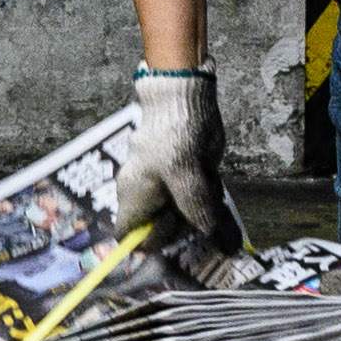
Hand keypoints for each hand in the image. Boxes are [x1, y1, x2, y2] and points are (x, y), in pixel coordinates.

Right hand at [124, 68, 244, 256]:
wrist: (183, 96)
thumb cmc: (175, 136)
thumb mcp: (186, 177)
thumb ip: (195, 210)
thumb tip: (208, 236)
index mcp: (133, 197)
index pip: (129, 237)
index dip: (150, 244)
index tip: (176, 235)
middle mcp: (144, 195)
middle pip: (161, 229)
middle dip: (185, 224)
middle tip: (201, 209)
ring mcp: (162, 185)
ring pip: (182, 213)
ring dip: (199, 209)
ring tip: (208, 187)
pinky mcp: (181, 175)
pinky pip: (193, 197)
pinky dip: (205, 195)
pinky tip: (211, 179)